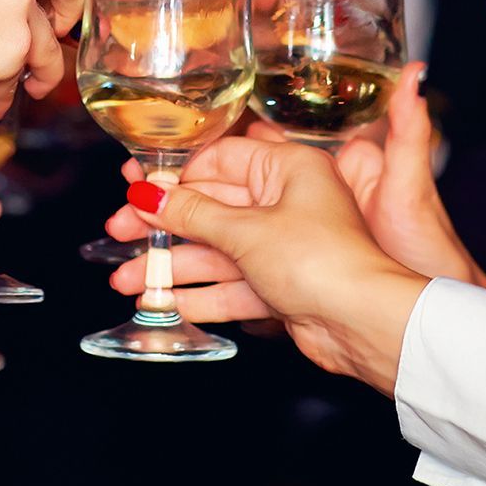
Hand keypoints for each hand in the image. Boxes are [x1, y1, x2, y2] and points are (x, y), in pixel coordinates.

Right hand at [106, 67, 485, 303]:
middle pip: (212, 208)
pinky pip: (233, 285)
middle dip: (163, 227)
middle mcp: (289, 202)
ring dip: (173, 268)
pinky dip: (201, 294)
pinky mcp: (284, 286)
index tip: (134, 188)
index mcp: (289, 168)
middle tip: (119, 235)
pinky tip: (166, 304)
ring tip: (128, 282)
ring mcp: (285, 246)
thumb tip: (149, 193)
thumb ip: (192, 213)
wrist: (367, 324)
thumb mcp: (246, 230)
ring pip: (217, 251)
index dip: (173, 176)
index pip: (219, 161)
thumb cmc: (324, 261)